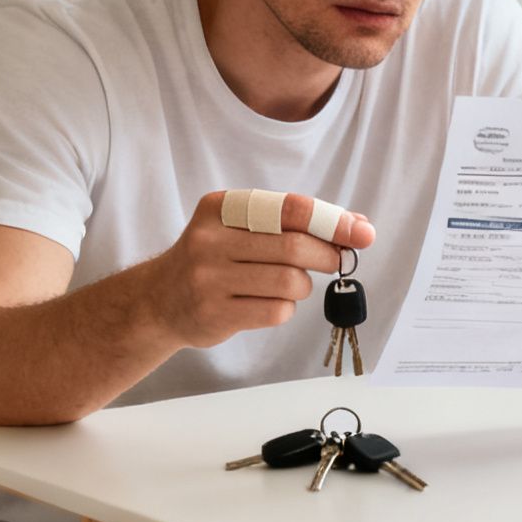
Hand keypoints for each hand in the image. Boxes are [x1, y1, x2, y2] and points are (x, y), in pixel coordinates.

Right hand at [152, 192, 375, 347]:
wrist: (159, 300)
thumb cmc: (216, 258)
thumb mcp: (244, 228)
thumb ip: (297, 223)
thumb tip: (359, 226)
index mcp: (222, 207)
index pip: (290, 209)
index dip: (332, 221)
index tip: (362, 233)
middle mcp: (211, 239)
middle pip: (294, 248)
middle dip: (326, 256)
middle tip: (335, 261)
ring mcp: (209, 279)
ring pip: (290, 282)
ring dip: (303, 285)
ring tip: (289, 283)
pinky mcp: (215, 314)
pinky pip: (276, 311)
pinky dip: (285, 308)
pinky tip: (267, 302)